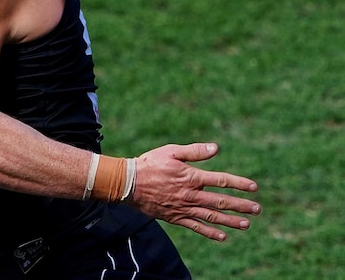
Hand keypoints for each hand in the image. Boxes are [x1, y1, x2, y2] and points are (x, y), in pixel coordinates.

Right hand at [129, 142, 260, 240]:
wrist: (128, 183)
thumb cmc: (149, 164)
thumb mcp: (171, 152)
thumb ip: (194, 151)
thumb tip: (215, 148)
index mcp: (191, 177)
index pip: (221, 181)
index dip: (239, 183)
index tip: (254, 187)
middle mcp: (190, 194)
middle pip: (221, 201)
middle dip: (240, 205)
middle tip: (257, 209)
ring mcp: (183, 208)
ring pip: (212, 216)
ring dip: (230, 221)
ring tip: (246, 224)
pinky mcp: (175, 217)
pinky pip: (196, 227)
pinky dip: (210, 232)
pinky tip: (222, 236)